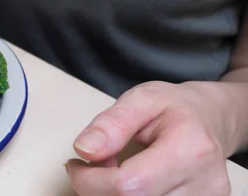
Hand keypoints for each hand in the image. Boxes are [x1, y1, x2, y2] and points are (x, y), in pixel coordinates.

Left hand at [67, 81, 234, 195]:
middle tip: (98, 163)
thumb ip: (111, 123)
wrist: (209, 119)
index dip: (90, 181)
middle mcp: (205, 184)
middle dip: (99, 188)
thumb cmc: (174, 107)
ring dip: (115, 195)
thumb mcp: (140, 99)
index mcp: (190, 149)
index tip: (77, 164)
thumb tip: (85, 149)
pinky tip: (132, 184)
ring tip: (117, 170)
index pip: (128, 186)